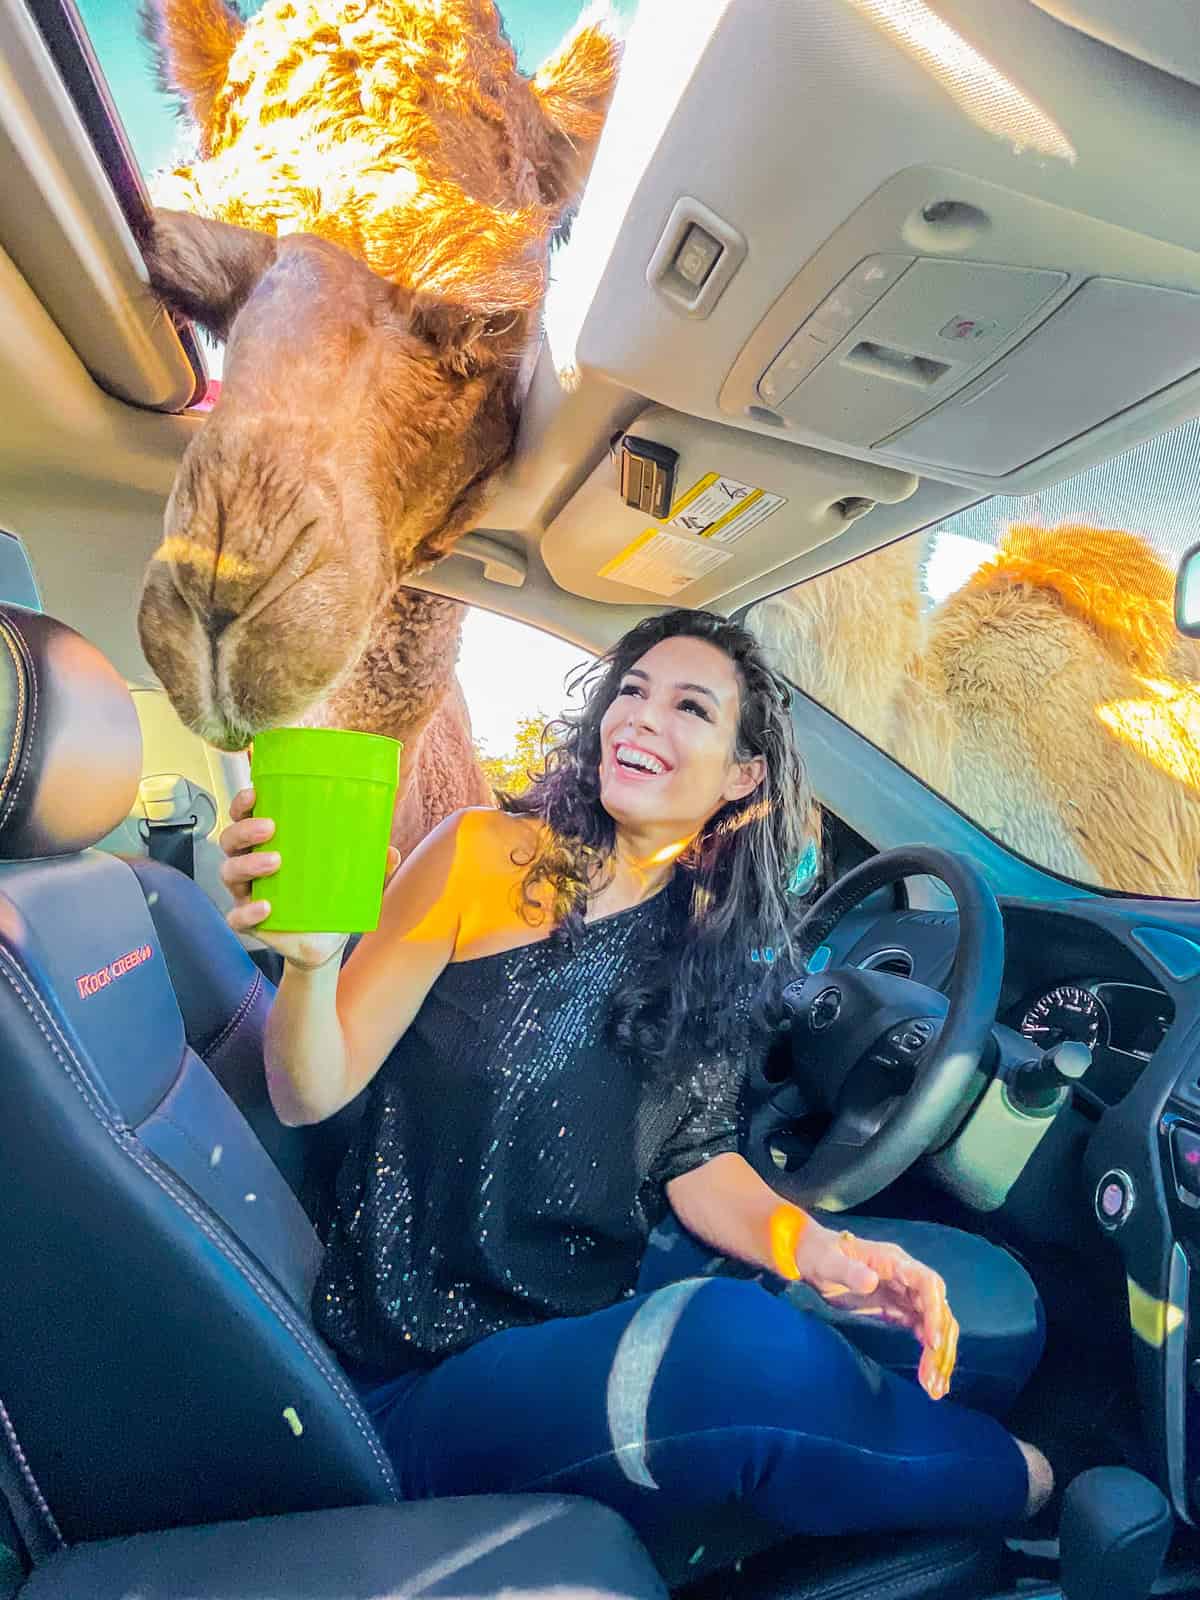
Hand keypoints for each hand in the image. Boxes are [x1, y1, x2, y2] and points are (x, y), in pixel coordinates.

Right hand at [218, 786, 399, 970]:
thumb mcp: (353, 878)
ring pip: (229, 872)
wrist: (325, 943)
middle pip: (230, 840)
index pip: (245, 817)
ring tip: (275, 862)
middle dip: (245, 829)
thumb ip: (371, 865)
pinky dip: (248, 911)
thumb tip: (390, 852)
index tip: (255, 793)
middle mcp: (250, 865)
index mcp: (268, 844)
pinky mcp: (249, 922)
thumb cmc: (330, 897)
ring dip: (248, 864)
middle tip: (270, 827)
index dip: (243, 803)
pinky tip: (266, 906)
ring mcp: (246, 893)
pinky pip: (237, 916)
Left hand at [794, 1222, 958, 1400]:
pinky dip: (930, 1356)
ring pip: (934, 1325)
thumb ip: (847, 1271)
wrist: (810, 1258)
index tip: (932, 1342)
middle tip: (932, 1379)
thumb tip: (870, 1281)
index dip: (934, 1312)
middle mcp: (906, 1278)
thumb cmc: (819, 1255)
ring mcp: (904, 1296)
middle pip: (938, 1310)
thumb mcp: (828, 1262)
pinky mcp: (898, 1312)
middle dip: (940, 1345)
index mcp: (893, 1261)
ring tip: (934, 1388)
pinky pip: (923, 1333)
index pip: (928, 1283)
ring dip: (939, 1356)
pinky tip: (930, 1378)